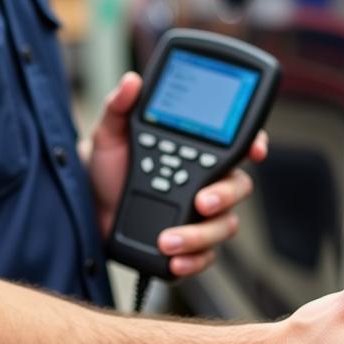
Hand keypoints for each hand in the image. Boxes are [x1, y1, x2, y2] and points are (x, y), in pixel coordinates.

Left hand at [86, 72, 268, 274]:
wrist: (87, 207)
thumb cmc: (107, 168)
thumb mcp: (110, 133)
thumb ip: (119, 107)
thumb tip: (131, 82)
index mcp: (196, 153)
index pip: (238, 145)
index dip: (256, 145)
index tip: (255, 150)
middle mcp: (206, 184)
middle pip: (238, 189)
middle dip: (224, 196)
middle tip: (200, 201)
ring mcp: (199, 217)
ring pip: (223, 226)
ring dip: (200, 235)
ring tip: (168, 240)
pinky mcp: (188, 247)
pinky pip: (205, 258)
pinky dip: (193, 262)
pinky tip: (174, 261)